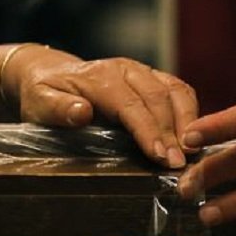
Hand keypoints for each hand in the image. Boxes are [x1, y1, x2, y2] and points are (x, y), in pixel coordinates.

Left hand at [7, 46, 198, 167]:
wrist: (50, 74)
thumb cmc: (44, 96)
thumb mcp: (39, 104)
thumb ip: (58, 109)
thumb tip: (81, 113)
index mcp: (100, 77)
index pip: (131, 105)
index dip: (149, 131)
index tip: (161, 157)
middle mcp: (127, 69)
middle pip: (158, 99)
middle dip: (172, 134)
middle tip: (181, 165)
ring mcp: (144, 71)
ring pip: (176, 92)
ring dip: (188, 123)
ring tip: (195, 154)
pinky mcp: (155, 78)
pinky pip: (181, 90)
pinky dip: (192, 113)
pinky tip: (195, 138)